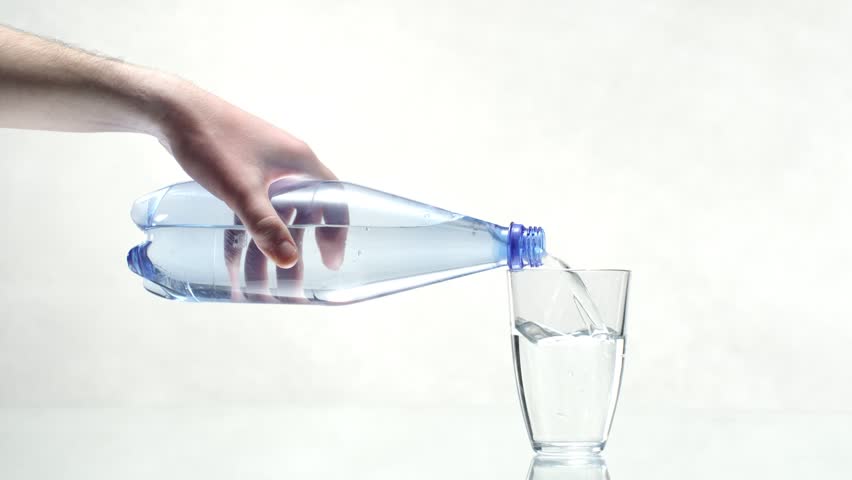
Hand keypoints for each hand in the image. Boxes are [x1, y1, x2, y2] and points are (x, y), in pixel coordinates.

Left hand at [155, 77, 339, 268]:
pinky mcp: (241, 169)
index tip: (330, 262)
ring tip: (258, 279)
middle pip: (302, 214)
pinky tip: (234, 255)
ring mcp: (263, 166)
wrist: (171, 110)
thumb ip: (265, 226)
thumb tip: (289, 260)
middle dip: (295, 249)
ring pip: (275, 214)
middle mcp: (287, 163)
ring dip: (268, 245)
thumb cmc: (211, 141)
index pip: (334, 200)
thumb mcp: (241, 189)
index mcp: (299, 162)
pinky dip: (248, 231)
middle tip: (291, 282)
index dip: (336, 231)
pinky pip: (254, 206)